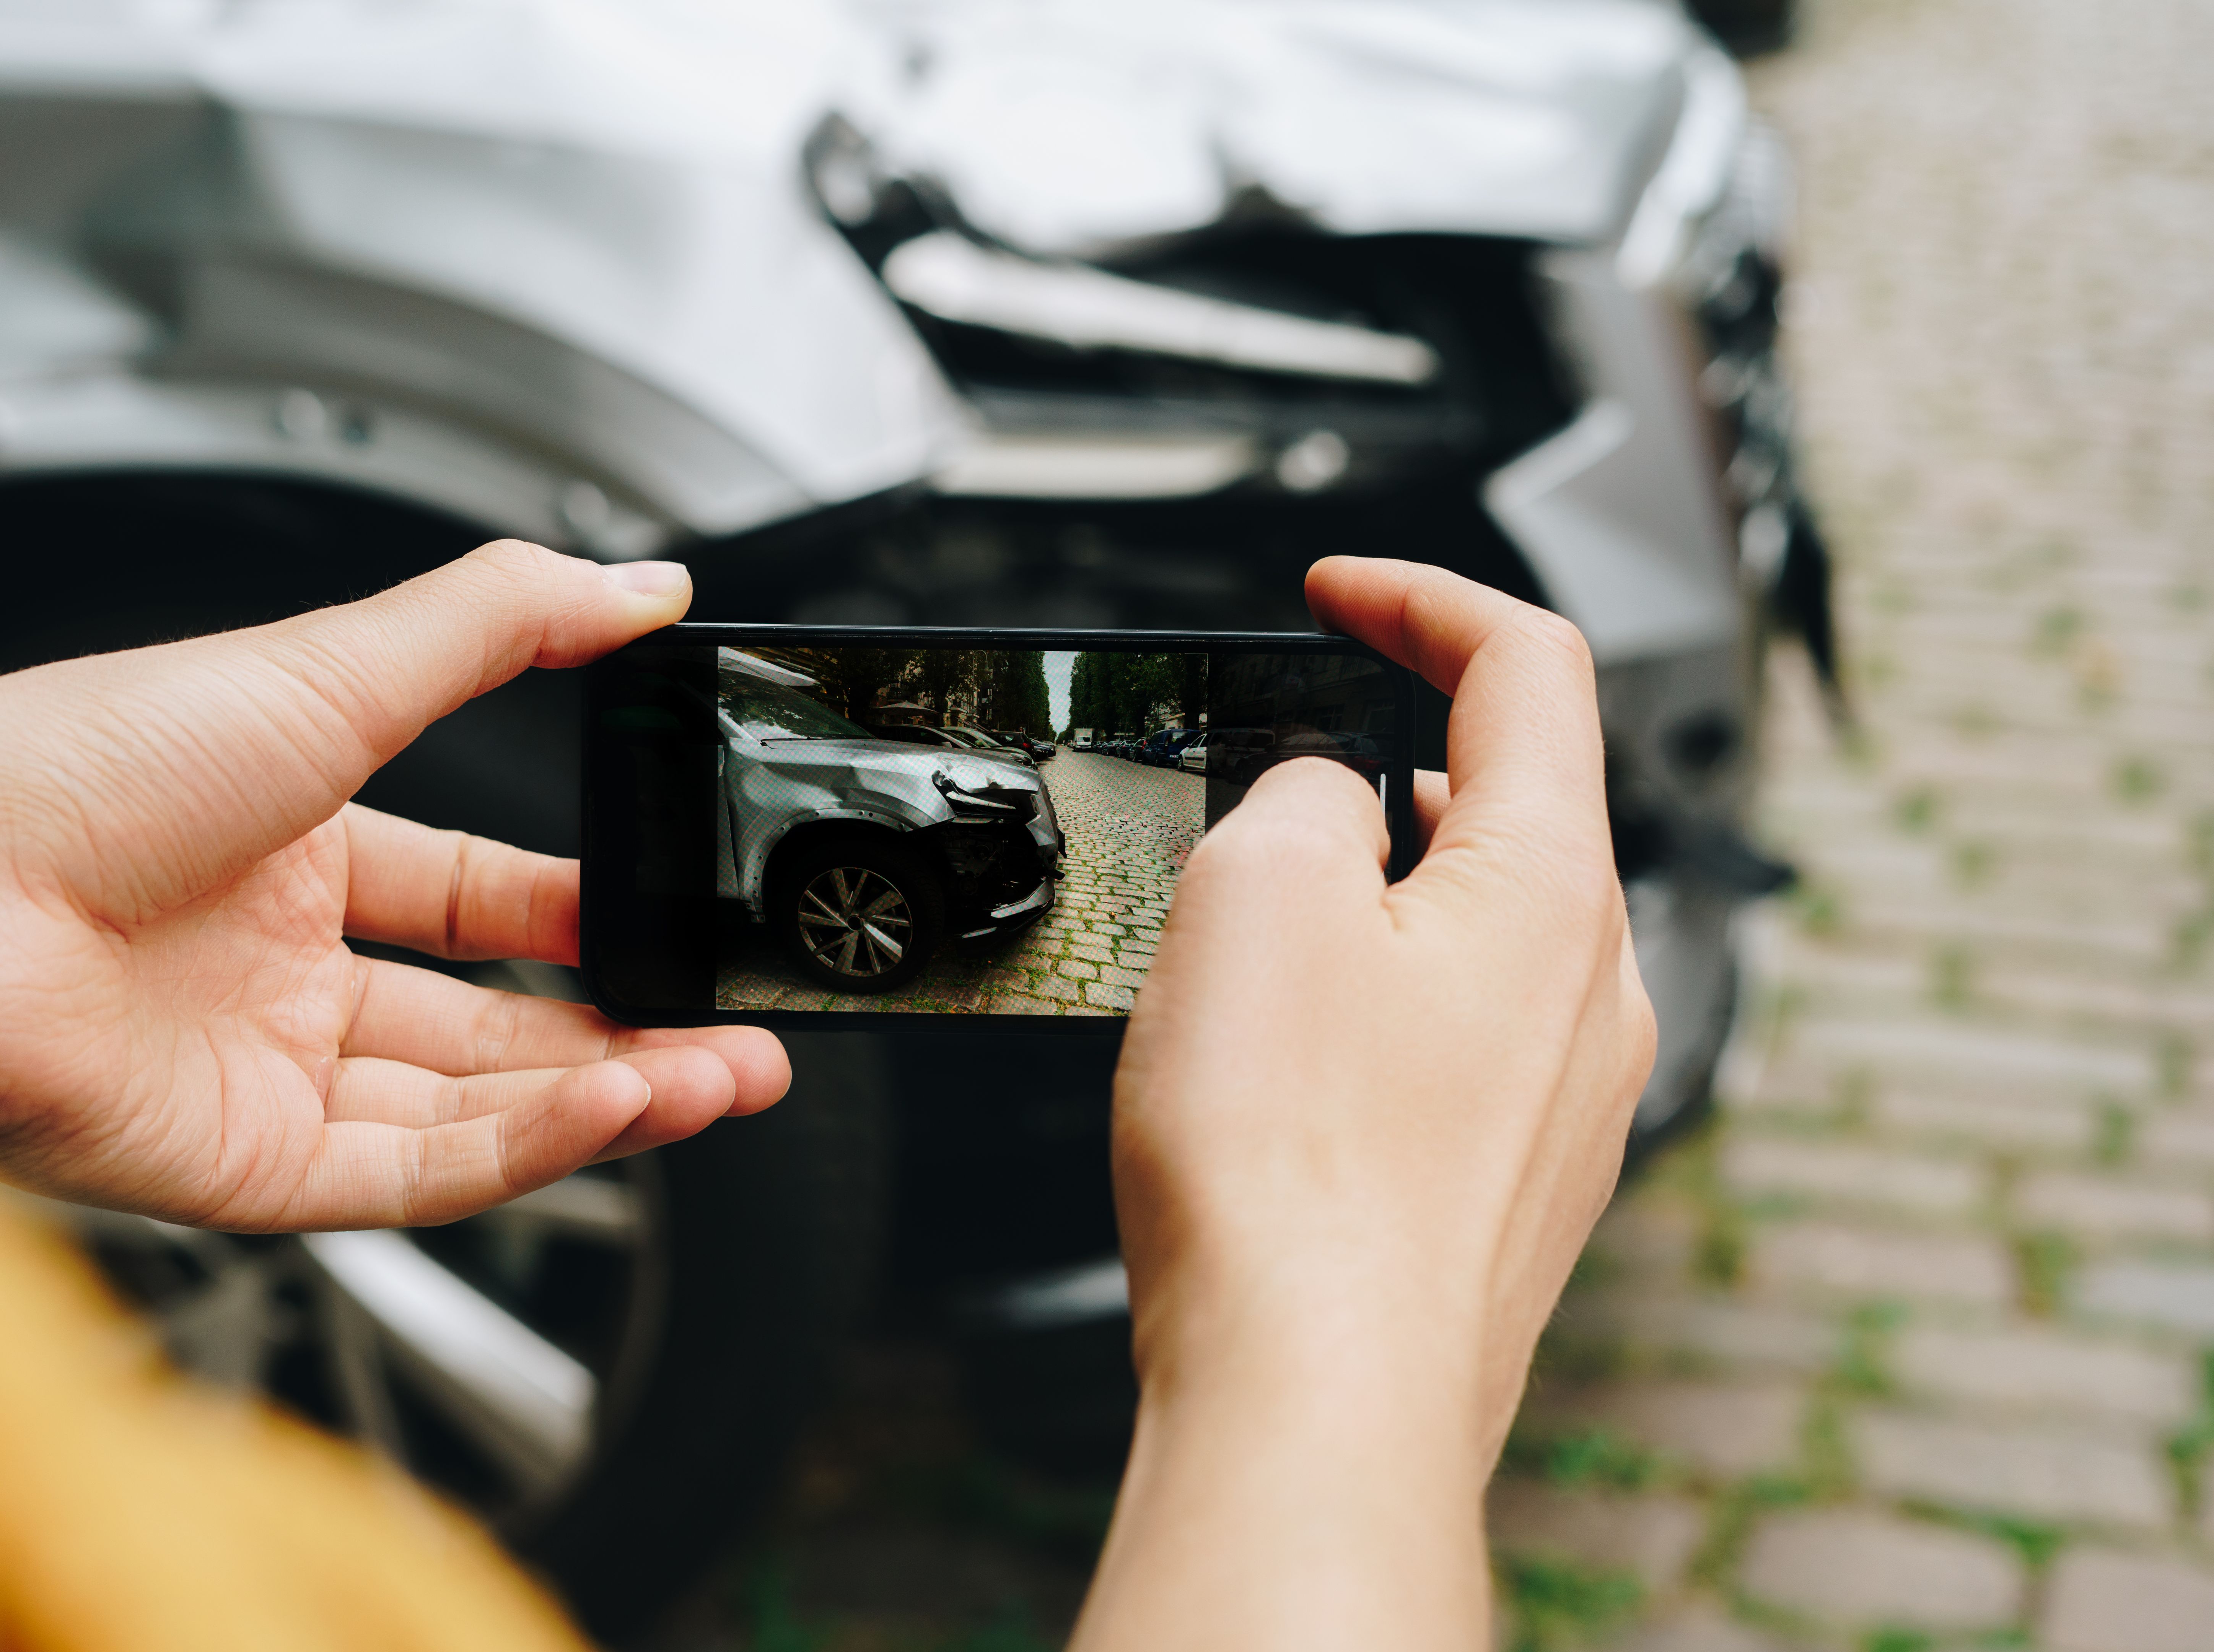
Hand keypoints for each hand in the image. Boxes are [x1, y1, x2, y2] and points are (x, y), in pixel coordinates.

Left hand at [0, 542, 786, 1231]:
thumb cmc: (78, 763)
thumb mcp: (335, 666)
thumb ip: (501, 625)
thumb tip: (637, 586)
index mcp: (290, 854)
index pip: (473, 902)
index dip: (582, 919)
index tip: (674, 918)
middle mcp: (275, 973)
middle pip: (492, 1023)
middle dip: (627, 1031)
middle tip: (734, 1034)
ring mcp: (261, 1075)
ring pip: (470, 1108)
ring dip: (606, 1097)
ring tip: (716, 1077)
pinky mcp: (243, 1170)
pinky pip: (415, 1172)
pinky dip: (525, 1147)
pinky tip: (614, 1106)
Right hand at [1074, 558, 1655, 1651]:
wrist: (1313, 1399)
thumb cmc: (1291, 1174)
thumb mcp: (1254, 894)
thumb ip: (1299, 793)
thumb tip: (1323, 798)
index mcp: (1554, 889)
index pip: (1528, 665)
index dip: (1421, 596)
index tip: (1340, 590)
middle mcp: (1591, 994)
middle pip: (1518, 801)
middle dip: (1393, 757)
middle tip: (1276, 779)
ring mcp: (1566, 1101)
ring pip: (1486, 929)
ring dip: (1380, 893)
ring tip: (1267, 930)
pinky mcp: (1514, 1186)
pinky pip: (1461, 1042)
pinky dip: (1382, 1003)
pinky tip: (1297, 1059)